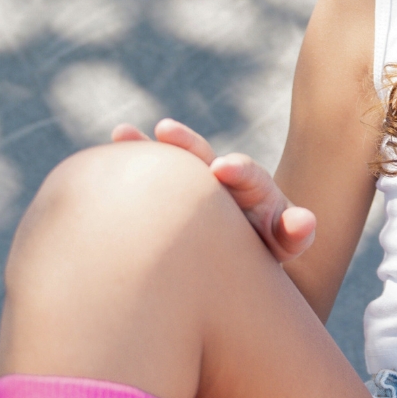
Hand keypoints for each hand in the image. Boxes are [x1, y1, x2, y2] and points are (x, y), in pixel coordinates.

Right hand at [112, 118, 315, 262]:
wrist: (238, 266)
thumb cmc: (264, 253)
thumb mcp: (282, 245)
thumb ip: (293, 233)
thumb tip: (304, 223)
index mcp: (251, 188)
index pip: (246, 173)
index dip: (236, 169)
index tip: (222, 167)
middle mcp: (218, 180)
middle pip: (203, 155)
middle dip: (187, 144)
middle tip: (167, 131)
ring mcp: (188, 188)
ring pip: (168, 164)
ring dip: (144, 150)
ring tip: (121, 134)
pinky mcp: (163, 201)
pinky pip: (141, 183)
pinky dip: (122, 171)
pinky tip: (92, 169)